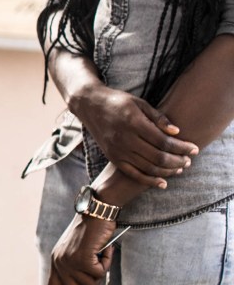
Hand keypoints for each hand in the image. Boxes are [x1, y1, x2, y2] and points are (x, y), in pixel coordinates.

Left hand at [47, 213, 116, 284]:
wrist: (96, 212)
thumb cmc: (91, 231)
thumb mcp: (77, 251)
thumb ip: (76, 268)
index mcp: (55, 260)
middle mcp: (59, 262)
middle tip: (96, 273)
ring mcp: (69, 262)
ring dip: (101, 272)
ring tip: (100, 255)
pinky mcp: (82, 260)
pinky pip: (100, 274)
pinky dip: (107, 263)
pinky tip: (105, 249)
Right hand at [70, 84, 196, 187]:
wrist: (89, 105)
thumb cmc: (118, 101)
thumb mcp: (139, 103)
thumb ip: (158, 118)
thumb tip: (177, 132)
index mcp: (133, 123)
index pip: (164, 141)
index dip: (182, 147)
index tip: (195, 149)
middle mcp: (125, 139)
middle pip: (158, 157)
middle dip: (178, 161)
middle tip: (189, 160)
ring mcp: (117, 150)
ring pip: (148, 167)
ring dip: (167, 171)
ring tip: (180, 169)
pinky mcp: (112, 157)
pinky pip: (133, 173)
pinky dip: (149, 180)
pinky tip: (163, 183)